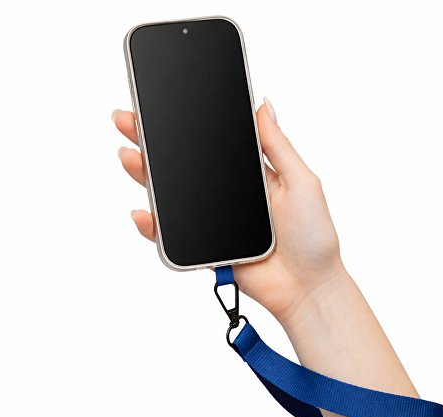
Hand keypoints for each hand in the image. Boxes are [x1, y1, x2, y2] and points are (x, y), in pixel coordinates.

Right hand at [113, 99, 346, 325]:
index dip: (187, 124)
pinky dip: (154, 226)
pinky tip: (142, 213)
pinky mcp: (207, 248)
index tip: (162, 103)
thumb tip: (263, 105)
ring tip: (129, 157)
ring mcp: (215, 222)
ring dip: (145, 176)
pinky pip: (173, 236)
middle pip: (184, 165)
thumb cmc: (314, 237)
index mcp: (251, 173)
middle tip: (128, 121)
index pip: (213, 142)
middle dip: (153, 142)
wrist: (309, 287)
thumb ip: (278, 146)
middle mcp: (229, 195)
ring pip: (171, 196)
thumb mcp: (302, 181)